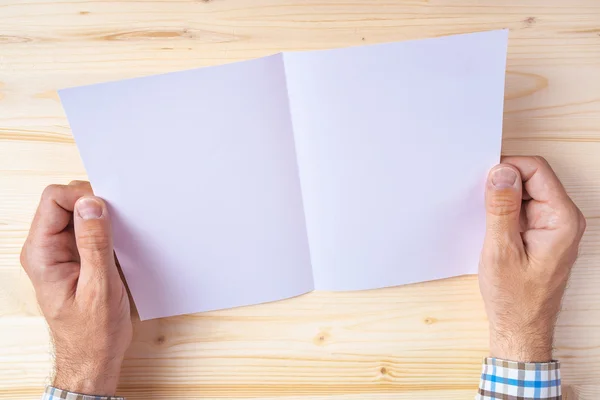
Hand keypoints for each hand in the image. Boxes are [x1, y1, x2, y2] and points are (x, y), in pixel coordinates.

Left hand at [20, 181, 131, 394]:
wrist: (94, 357)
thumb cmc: (93, 332)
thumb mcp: (99, 287)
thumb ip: (94, 243)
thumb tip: (92, 204)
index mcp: (42, 254)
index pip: (54, 200)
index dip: (83, 197)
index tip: (109, 209)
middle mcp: (47, 249)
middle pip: (66, 202)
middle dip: (95, 204)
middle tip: (119, 222)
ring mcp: (61, 252)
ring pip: (80, 213)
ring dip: (103, 218)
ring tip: (121, 236)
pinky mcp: (77, 257)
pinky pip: (90, 229)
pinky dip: (108, 230)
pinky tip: (121, 245)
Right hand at [479, 156, 584, 362]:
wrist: (520, 328)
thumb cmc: (515, 299)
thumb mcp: (500, 251)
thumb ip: (501, 208)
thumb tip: (500, 172)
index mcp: (561, 220)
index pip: (537, 170)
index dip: (508, 169)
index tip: (484, 180)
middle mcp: (563, 219)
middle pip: (533, 178)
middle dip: (504, 183)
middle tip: (481, 201)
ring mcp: (554, 226)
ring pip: (526, 192)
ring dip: (503, 198)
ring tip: (485, 218)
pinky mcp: (542, 233)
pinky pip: (523, 208)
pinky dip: (504, 210)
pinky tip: (491, 226)